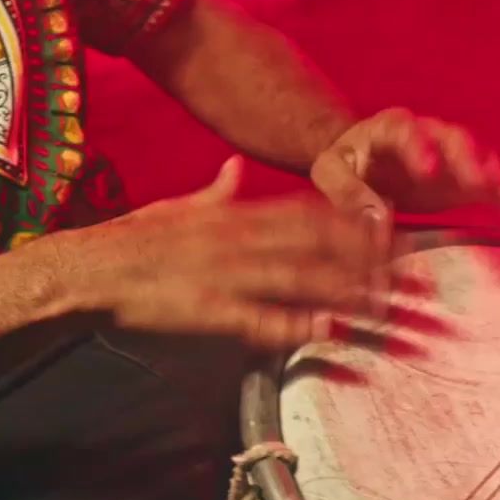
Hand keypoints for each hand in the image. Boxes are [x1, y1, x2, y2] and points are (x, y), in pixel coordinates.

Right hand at [57, 156, 397, 348]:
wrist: (90, 268)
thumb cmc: (134, 239)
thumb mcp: (177, 205)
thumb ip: (215, 191)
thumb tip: (236, 166)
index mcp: (234, 215)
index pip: (306, 213)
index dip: (349, 223)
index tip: (387, 230)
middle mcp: (240, 240)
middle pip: (316, 245)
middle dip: (365, 259)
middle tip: (408, 273)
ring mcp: (227, 275)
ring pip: (298, 280)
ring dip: (345, 292)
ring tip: (387, 306)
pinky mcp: (210, 311)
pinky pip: (260, 319)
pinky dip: (295, 326)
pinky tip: (327, 333)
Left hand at [310, 108, 499, 216]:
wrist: (360, 165)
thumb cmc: (344, 165)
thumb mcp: (330, 172)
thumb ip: (346, 191)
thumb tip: (375, 218)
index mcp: (389, 126)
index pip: (406, 129)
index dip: (419, 147)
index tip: (428, 171)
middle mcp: (427, 135)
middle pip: (453, 138)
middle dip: (467, 159)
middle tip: (479, 181)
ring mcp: (452, 158)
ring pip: (478, 157)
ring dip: (493, 174)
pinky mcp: (466, 182)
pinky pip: (496, 185)